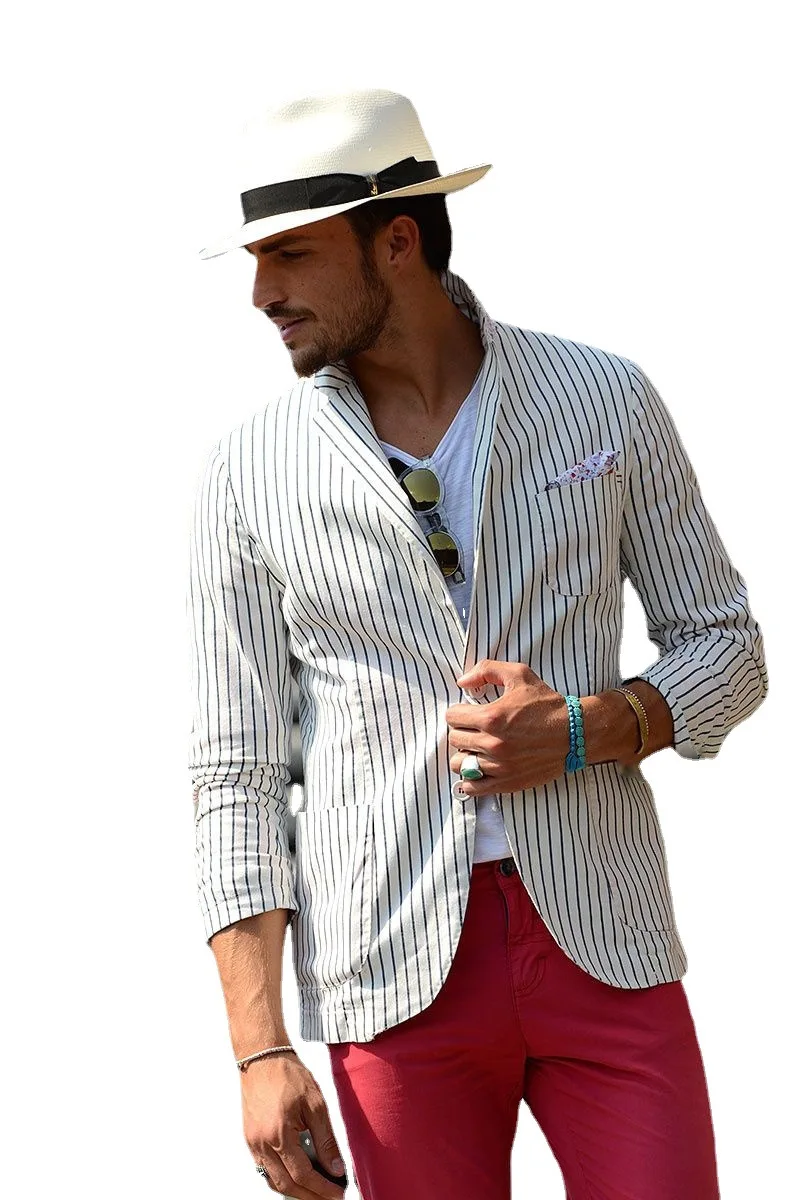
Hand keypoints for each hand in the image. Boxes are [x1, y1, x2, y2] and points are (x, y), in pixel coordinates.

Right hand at [240, 1052, 346, 1197]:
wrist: (263, 1057)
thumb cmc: (288, 1074)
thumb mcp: (315, 1104)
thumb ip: (326, 1140)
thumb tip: (336, 1168)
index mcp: (279, 1135)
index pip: (303, 1175)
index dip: (322, 1188)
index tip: (338, 1193)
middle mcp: (262, 1144)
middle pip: (287, 1185)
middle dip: (310, 1196)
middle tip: (330, 1197)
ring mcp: (253, 1143)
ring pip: (273, 1181)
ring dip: (295, 1191)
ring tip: (316, 1191)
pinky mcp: (250, 1139)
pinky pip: (264, 1169)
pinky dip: (280, 1178)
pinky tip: (295, 1177)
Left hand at [446, 660, 569, 794]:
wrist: (576, 733)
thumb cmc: (547, 704)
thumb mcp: (519, 675)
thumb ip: (486, 670)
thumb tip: (462, 682)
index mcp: (492, 717)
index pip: (452, 716)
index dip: (459, 711)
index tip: (469, 712)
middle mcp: (493, 744)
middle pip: (455, 739)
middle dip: (462, 730)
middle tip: (475, 728)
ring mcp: (499, 767)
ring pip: (459, 764)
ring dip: (464, 754)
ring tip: (477, 748)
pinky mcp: (507, 783)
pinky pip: (473, 787)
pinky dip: (470, 779)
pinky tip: (478, 769)